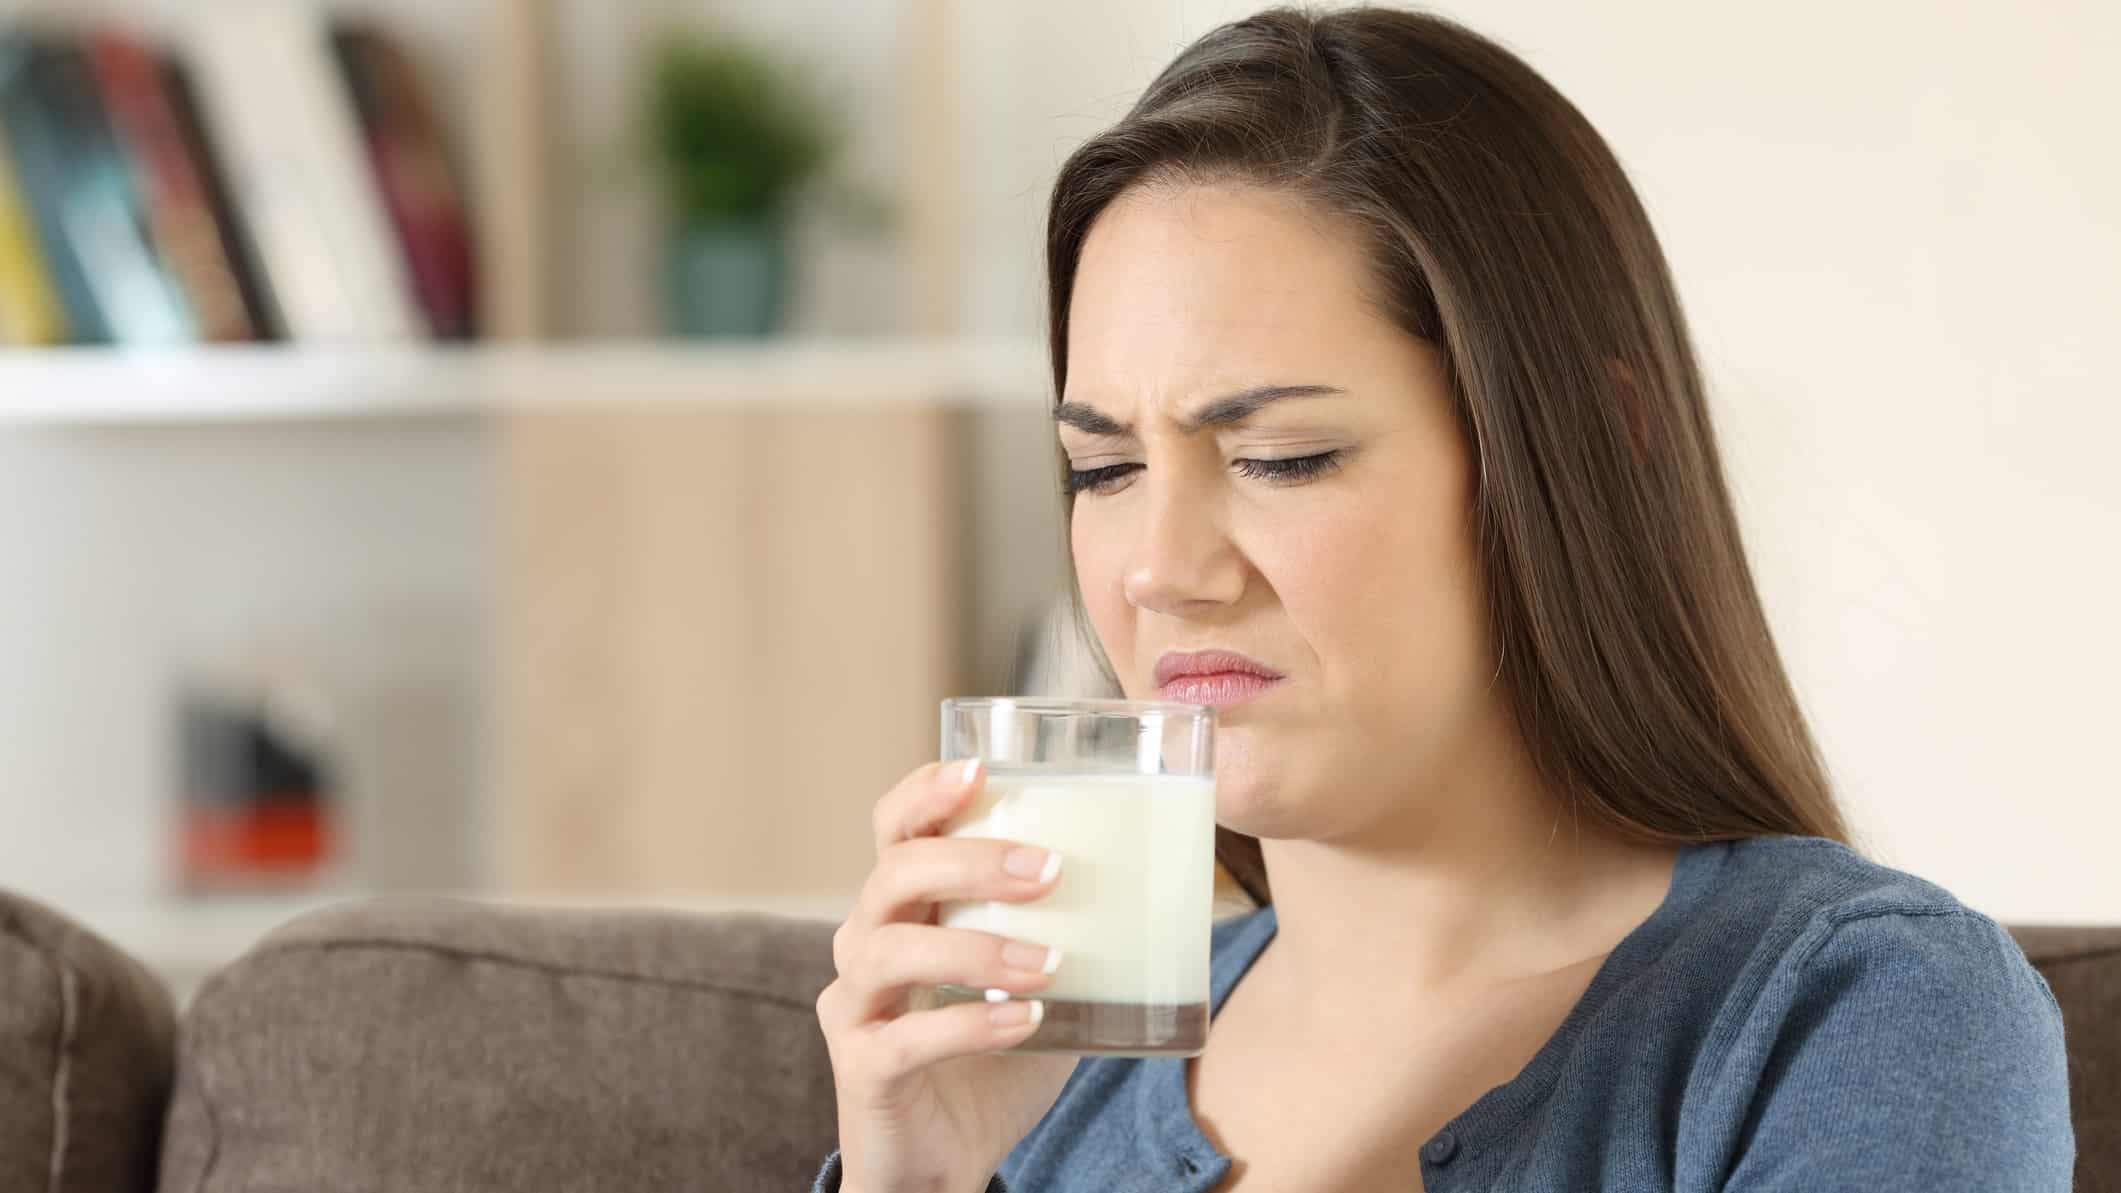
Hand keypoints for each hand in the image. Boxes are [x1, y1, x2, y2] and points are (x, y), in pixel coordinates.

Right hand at [816, 759, 1078, 1192]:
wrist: (947, 1158)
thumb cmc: (993, 1060)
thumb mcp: (1039, 985)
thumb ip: (1076, 936)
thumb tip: (1171, 885)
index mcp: (905, 907)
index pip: (895, 826)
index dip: (926, 791)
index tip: (982, 770)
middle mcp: (865, 942)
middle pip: (894, 873)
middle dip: (972, 860)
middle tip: (1051, 868)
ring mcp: (854, 1006)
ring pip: (889, 949)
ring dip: (976, 947)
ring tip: (1048, 962)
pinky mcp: (861, 1068)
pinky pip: (906, 1038)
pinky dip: (970, 1027)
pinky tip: (1027, 1022)